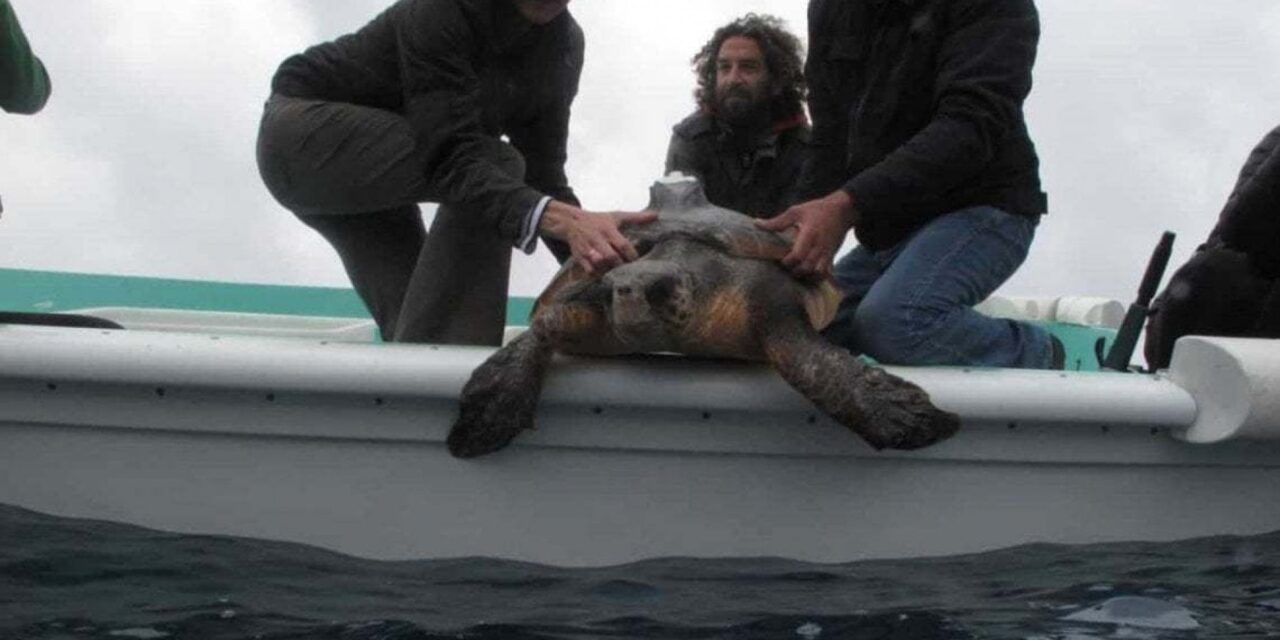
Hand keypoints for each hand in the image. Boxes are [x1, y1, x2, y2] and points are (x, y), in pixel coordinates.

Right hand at [539, 201, 657, 275]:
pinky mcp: (580, 257)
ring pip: (600, 265)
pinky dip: (598, 274)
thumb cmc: (598, 220)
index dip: (631, 255)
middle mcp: (597, 239)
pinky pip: (590, 271)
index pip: (623, 244)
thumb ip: (636, 218)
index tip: (636, 260)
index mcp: (608, 229)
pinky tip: (605, 274)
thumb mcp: (616, 217)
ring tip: (617, 273)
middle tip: (628, 269)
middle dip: (621, 264)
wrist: (571, 222)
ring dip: (610, 270)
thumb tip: (656, 216)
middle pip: (611, 257)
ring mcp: (588, 249)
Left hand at [755, 190, 857, 279]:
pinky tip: (808, 275)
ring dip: (806, 276)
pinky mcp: (832, 256)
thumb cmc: (817, 210)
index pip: (798, 255)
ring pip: (817, 272)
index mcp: (809, 234)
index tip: (780, 260)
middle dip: (795, 271)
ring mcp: (827, 252)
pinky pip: (827, 272)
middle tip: (786, 268)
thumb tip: (756, 224)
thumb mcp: (796, 212)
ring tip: (796, 272)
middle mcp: (819, 246)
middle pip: (807, 267)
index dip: (787, 262)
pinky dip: (817, 277)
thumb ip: (777, 221)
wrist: (843, 210)